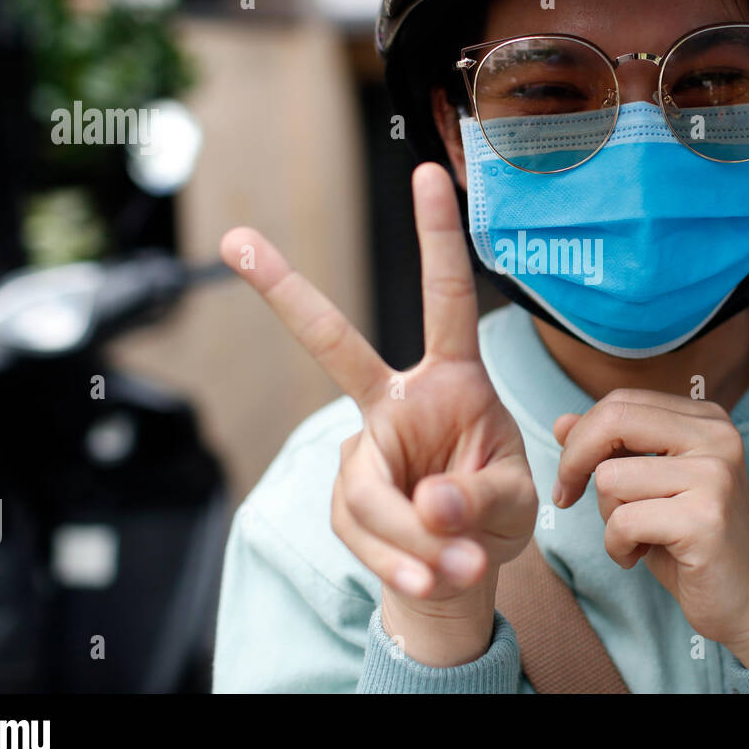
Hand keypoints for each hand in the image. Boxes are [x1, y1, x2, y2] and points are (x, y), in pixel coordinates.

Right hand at [220, 163, 537, 666]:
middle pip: (334, 343)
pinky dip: (402, 562)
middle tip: (233, 239)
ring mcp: (365, 450)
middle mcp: (399, 401)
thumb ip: (481, 497)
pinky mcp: (345, 500)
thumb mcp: (516, 500)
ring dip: (415, 537)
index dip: (438, 237)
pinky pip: (365, 533)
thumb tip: (426, 501)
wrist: (464, 567)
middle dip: (284, 291)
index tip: (427, 169)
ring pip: (369, 489)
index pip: (446, 299)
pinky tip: (435, 578)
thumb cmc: (496, 511)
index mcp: (454, 380)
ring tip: (462, 564)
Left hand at [553, 389, 748, 668]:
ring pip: (610, 476)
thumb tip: (562, 422)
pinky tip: (638, 557)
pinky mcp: (705, 520)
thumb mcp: (645, 485)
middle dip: (574, 462)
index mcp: (706, 420)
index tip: (569, 475)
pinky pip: (624, 521)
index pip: (621, 402)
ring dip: (606, 516)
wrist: (744, 597)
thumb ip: (610, 448)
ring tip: (634, 536)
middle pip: (614, 422)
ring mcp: (714, 477)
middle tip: (568, 497)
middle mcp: (717, 438)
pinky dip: (617, 546)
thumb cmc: (688, 539)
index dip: (581, 437)